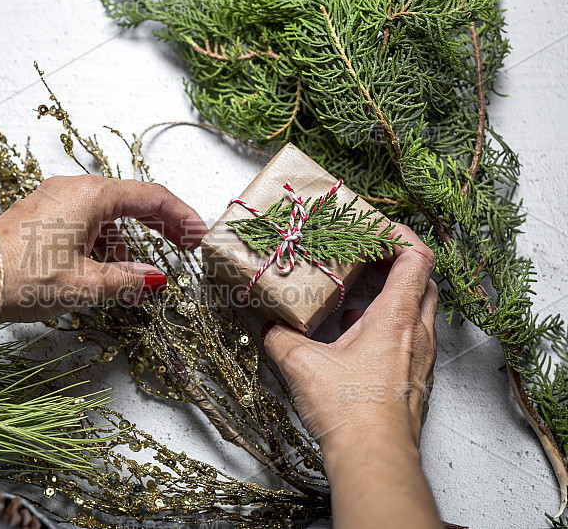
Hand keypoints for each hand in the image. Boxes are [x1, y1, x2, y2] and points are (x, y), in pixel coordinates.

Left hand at [0, 174, 207, 322]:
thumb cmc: (22, 278)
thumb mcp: (86, 285)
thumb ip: (127, 280)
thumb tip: (154, 279)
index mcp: (90, 195)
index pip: (150, 197)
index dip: (180, 216)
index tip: (199, 235)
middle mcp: (72, 189)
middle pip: (129, 202)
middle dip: (159, 226)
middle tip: (183, 247)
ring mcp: (52, 201)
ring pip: (104, 217)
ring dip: (125, 244)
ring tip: (134, 278)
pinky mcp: (38, 218)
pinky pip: (82, 225)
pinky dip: (100, 245)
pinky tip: (101, 273)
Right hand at [262, 223, 436, 451]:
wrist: (375, 462)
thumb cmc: (351, 413)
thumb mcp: (302, 366)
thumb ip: (281, 339)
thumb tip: (268, 327)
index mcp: (397, 318)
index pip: (417, 258)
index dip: (400, 235)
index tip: (376, 229)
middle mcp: (417, 335)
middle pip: (422, 282)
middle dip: (396, 263)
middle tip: (367, 258)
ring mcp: (420, 360)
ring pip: (417, 312)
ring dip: (391, 298)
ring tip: (355, 298)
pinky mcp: (414, 381)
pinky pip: (409, 341)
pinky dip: (388, 328)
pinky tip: (355, 340)